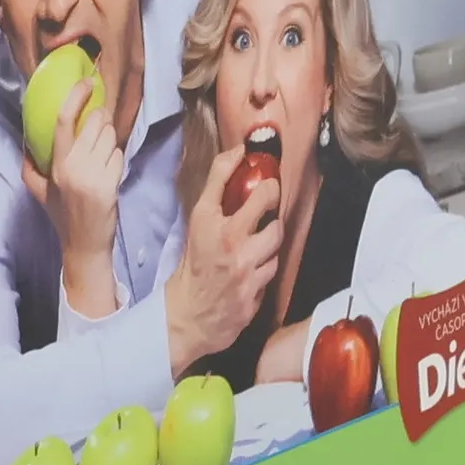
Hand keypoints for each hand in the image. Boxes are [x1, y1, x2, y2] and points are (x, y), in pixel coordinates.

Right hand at [22, 76, 122, 317]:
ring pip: (110, 137)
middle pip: (95, 123)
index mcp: (56, 165)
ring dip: (109, 140)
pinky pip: (119, 155)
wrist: (85, 245)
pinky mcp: (112, 184)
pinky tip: (109, 171)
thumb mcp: (39, 191)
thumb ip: (30, 165)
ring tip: (101, 155)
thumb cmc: (62, 215)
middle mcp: (74, 167)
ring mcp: (95, 175)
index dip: (76, 97)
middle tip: (98, 129)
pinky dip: (116, 158)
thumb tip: (26, 140)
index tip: (86, 82)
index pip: (65, 122)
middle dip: (100, 120)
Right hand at [163, 146, 281, 377]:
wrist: (187, 314)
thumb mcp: (199, 216)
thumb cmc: (194, 262)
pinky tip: (251, 271)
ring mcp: (248, 277)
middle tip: (263, 218)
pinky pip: (271, 275)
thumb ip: (218, 180)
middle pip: (276, 224)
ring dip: (268, 247)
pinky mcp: (256, 298)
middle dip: (271, 219)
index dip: (269, 187)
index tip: (266, 185)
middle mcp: (236, 250)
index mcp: (219, 227)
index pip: (261, 195)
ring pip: (276, 250)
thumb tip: (239, 150)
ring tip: (254, 247)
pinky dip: (264, 270)